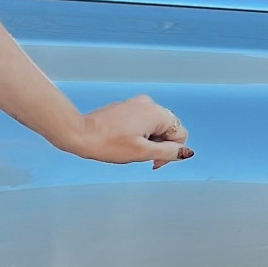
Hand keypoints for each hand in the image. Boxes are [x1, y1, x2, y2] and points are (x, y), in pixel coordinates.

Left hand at [64, 95, 192, 169]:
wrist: (81, 134)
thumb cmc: (107, 144)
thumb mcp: (142, 153)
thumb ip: (168, 152)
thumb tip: (186, 152)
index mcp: (157, 113)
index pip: (180, 134)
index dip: (171, 152)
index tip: (153, 162)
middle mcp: (149, 104)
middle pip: (167, 129)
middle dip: (158, 146)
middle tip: (139, 156)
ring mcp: (136, 104)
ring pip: (154, 127)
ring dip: (147, 141)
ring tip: (129, 148)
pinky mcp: (125, 108)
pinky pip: (141, 123)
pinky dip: (137, 135)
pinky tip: (122, 141)